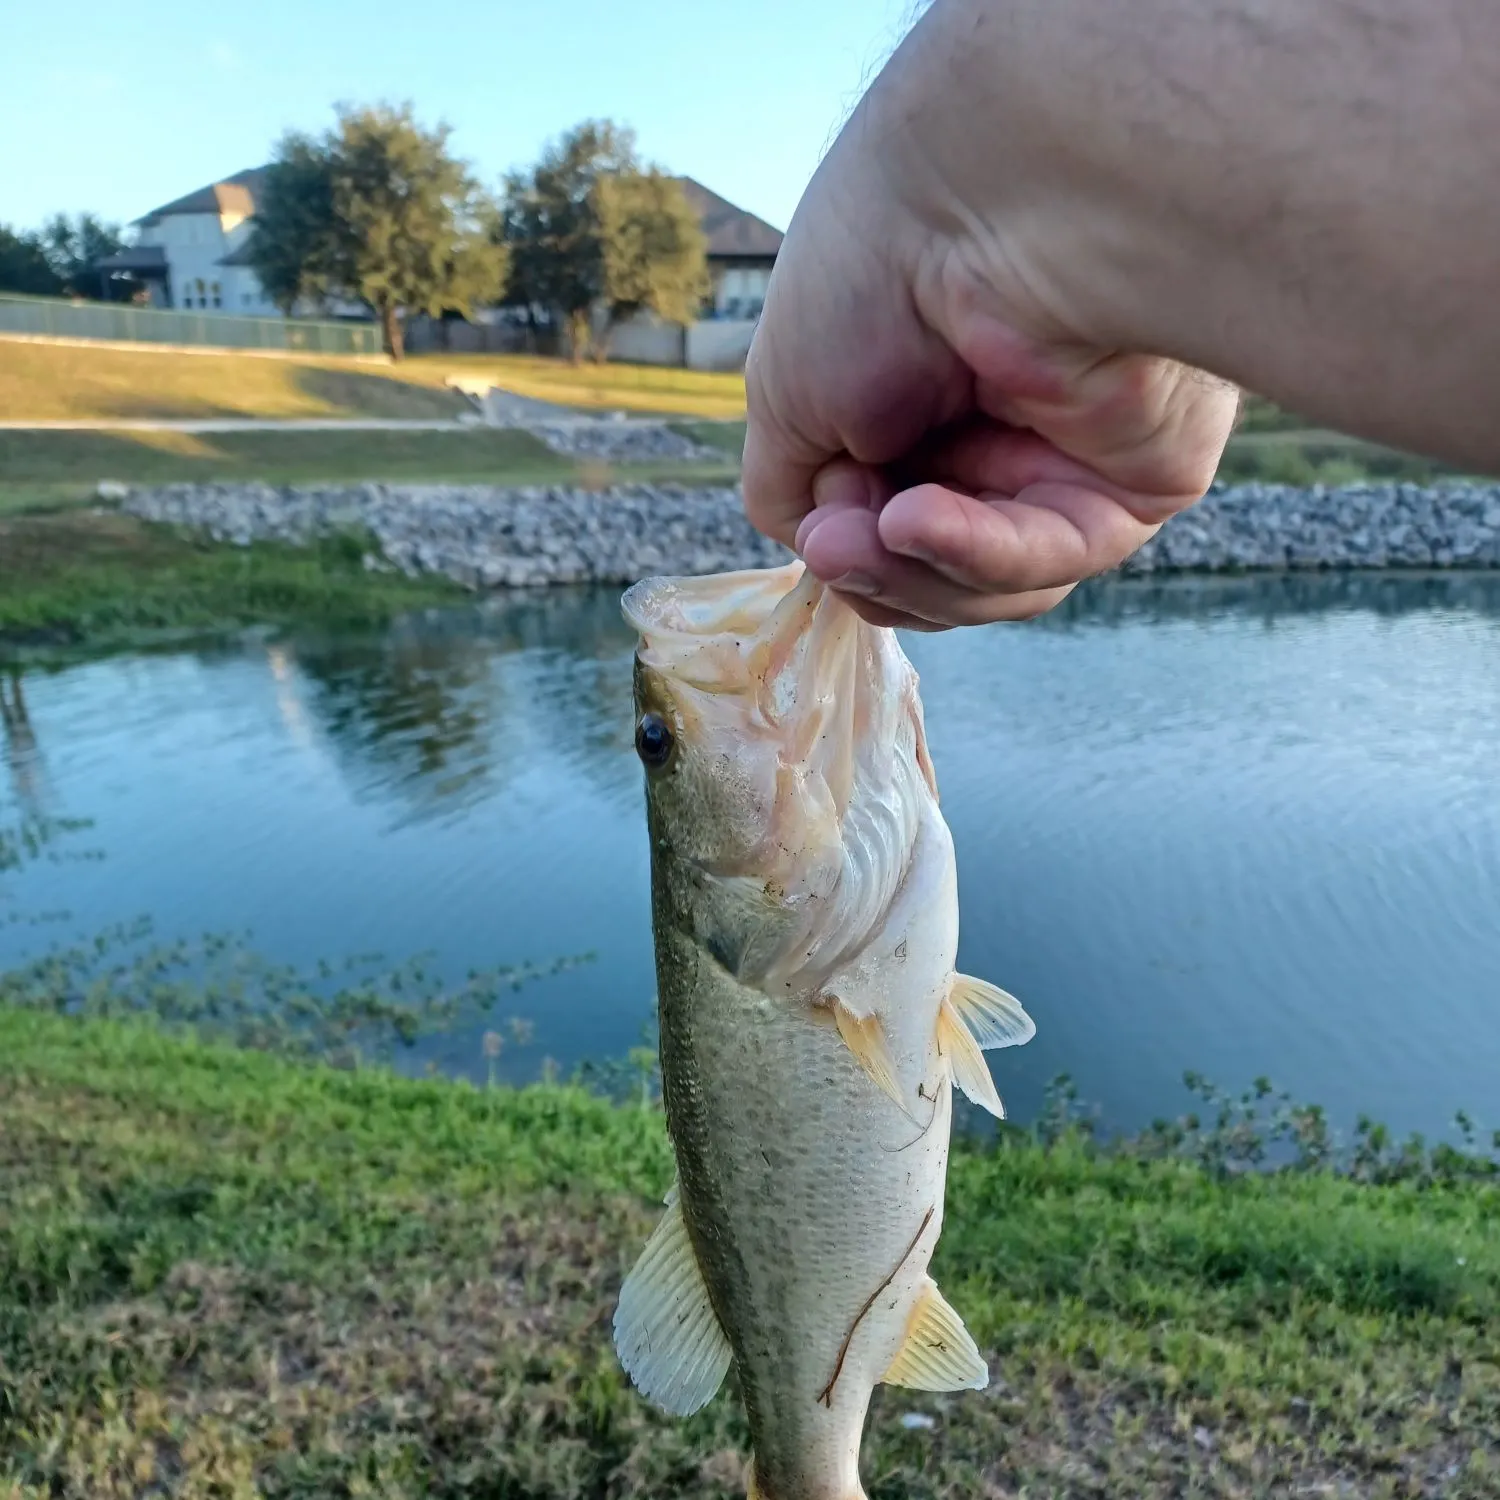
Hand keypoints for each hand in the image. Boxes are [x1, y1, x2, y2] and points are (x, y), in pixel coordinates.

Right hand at [741, 13, 1238, 630]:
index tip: (819, 535)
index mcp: (920, 412)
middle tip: (836, 544)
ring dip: (914, 570)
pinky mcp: (1131, 483)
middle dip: (876, 573)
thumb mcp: (789, 395)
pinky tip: (917, 520)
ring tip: (870, 531)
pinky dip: (973, 551)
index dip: (848, 557)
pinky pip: (1050, 557)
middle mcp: (997, 439)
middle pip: (933, 575)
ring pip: (988, 587)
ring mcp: (1066, 465)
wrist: (979, 196)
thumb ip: (793, 490)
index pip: (885, 535)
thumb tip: (821, 549)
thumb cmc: (873, 270)